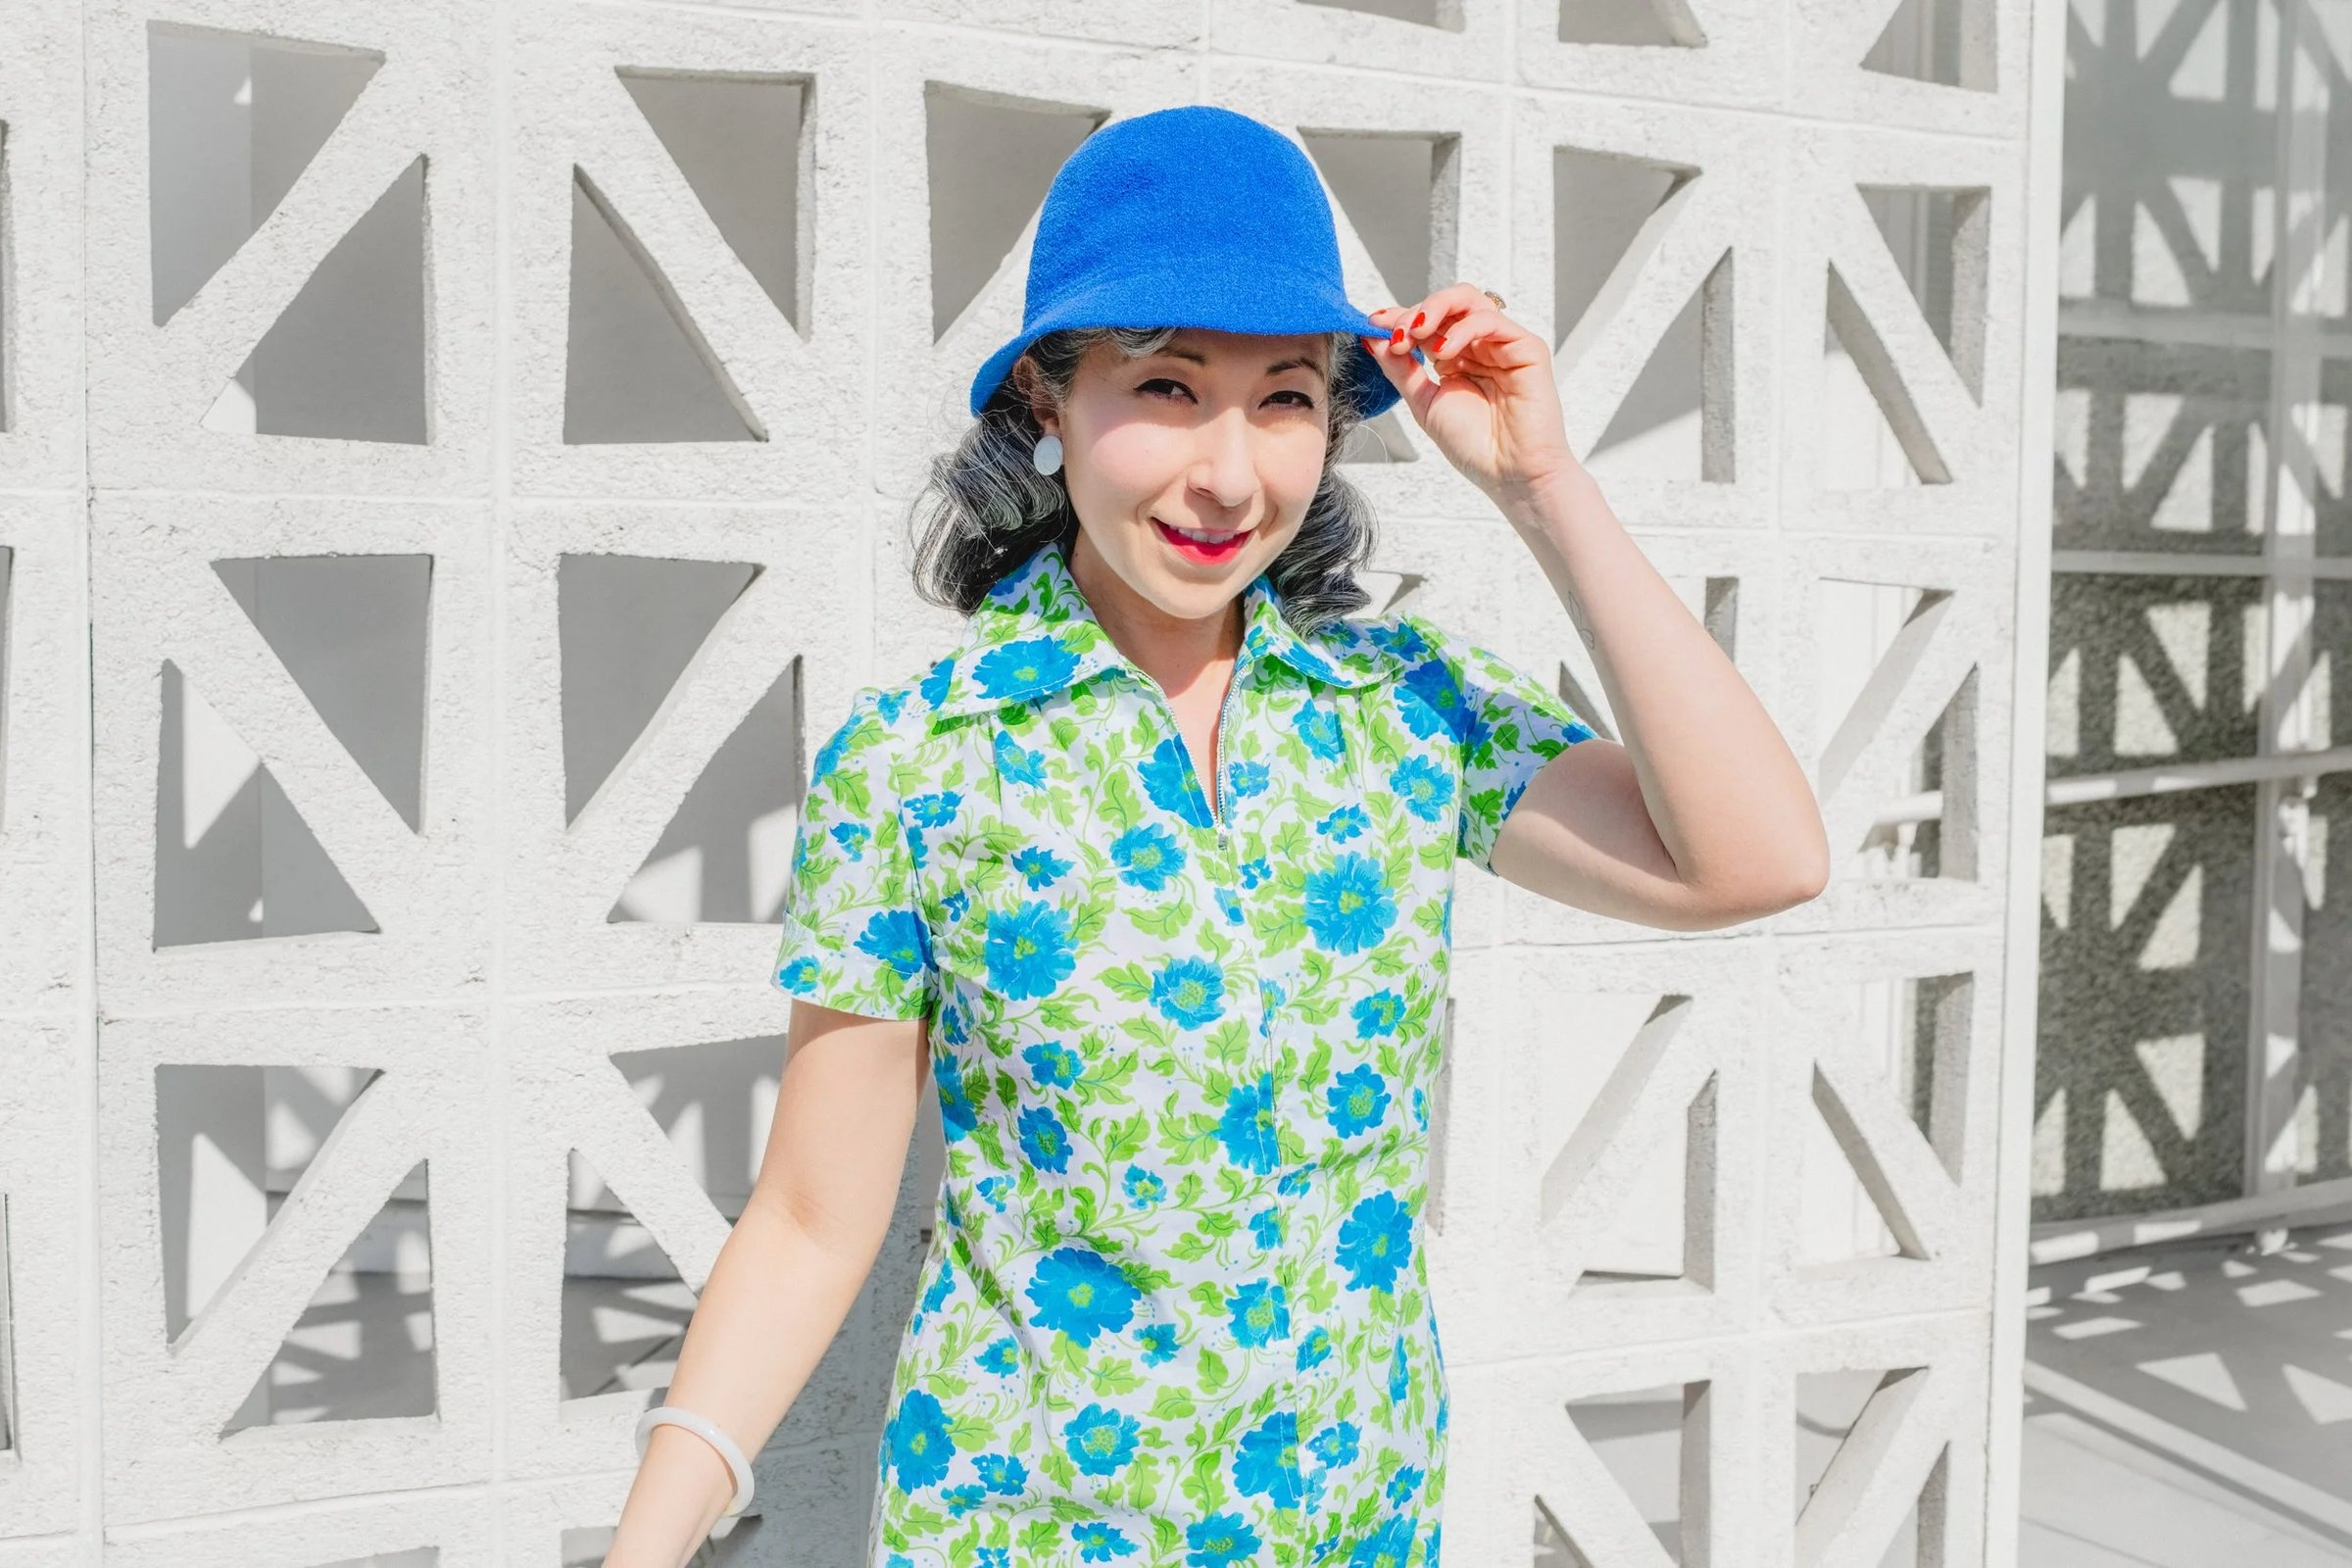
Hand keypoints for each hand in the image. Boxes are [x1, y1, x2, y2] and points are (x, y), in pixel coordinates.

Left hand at [1361, 283, 1585, 506]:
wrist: (1510, 475)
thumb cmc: (1474, 446)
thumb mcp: (1424, 402)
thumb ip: (1400, 368)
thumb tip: (1372, 337)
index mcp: (1455, 359)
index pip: (1427, 323)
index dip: (1400, 318)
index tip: (1372, 324)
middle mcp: (1479, 347)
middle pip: (1448, 304)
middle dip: (1416, 312)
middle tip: (1397, 334)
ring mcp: (1502, 344)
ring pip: (1469, 301)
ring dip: (1435, 310)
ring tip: (1416, 335)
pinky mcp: (1526, 347)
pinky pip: (1491, 320)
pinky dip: (1462, 329)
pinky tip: (1444, 352)